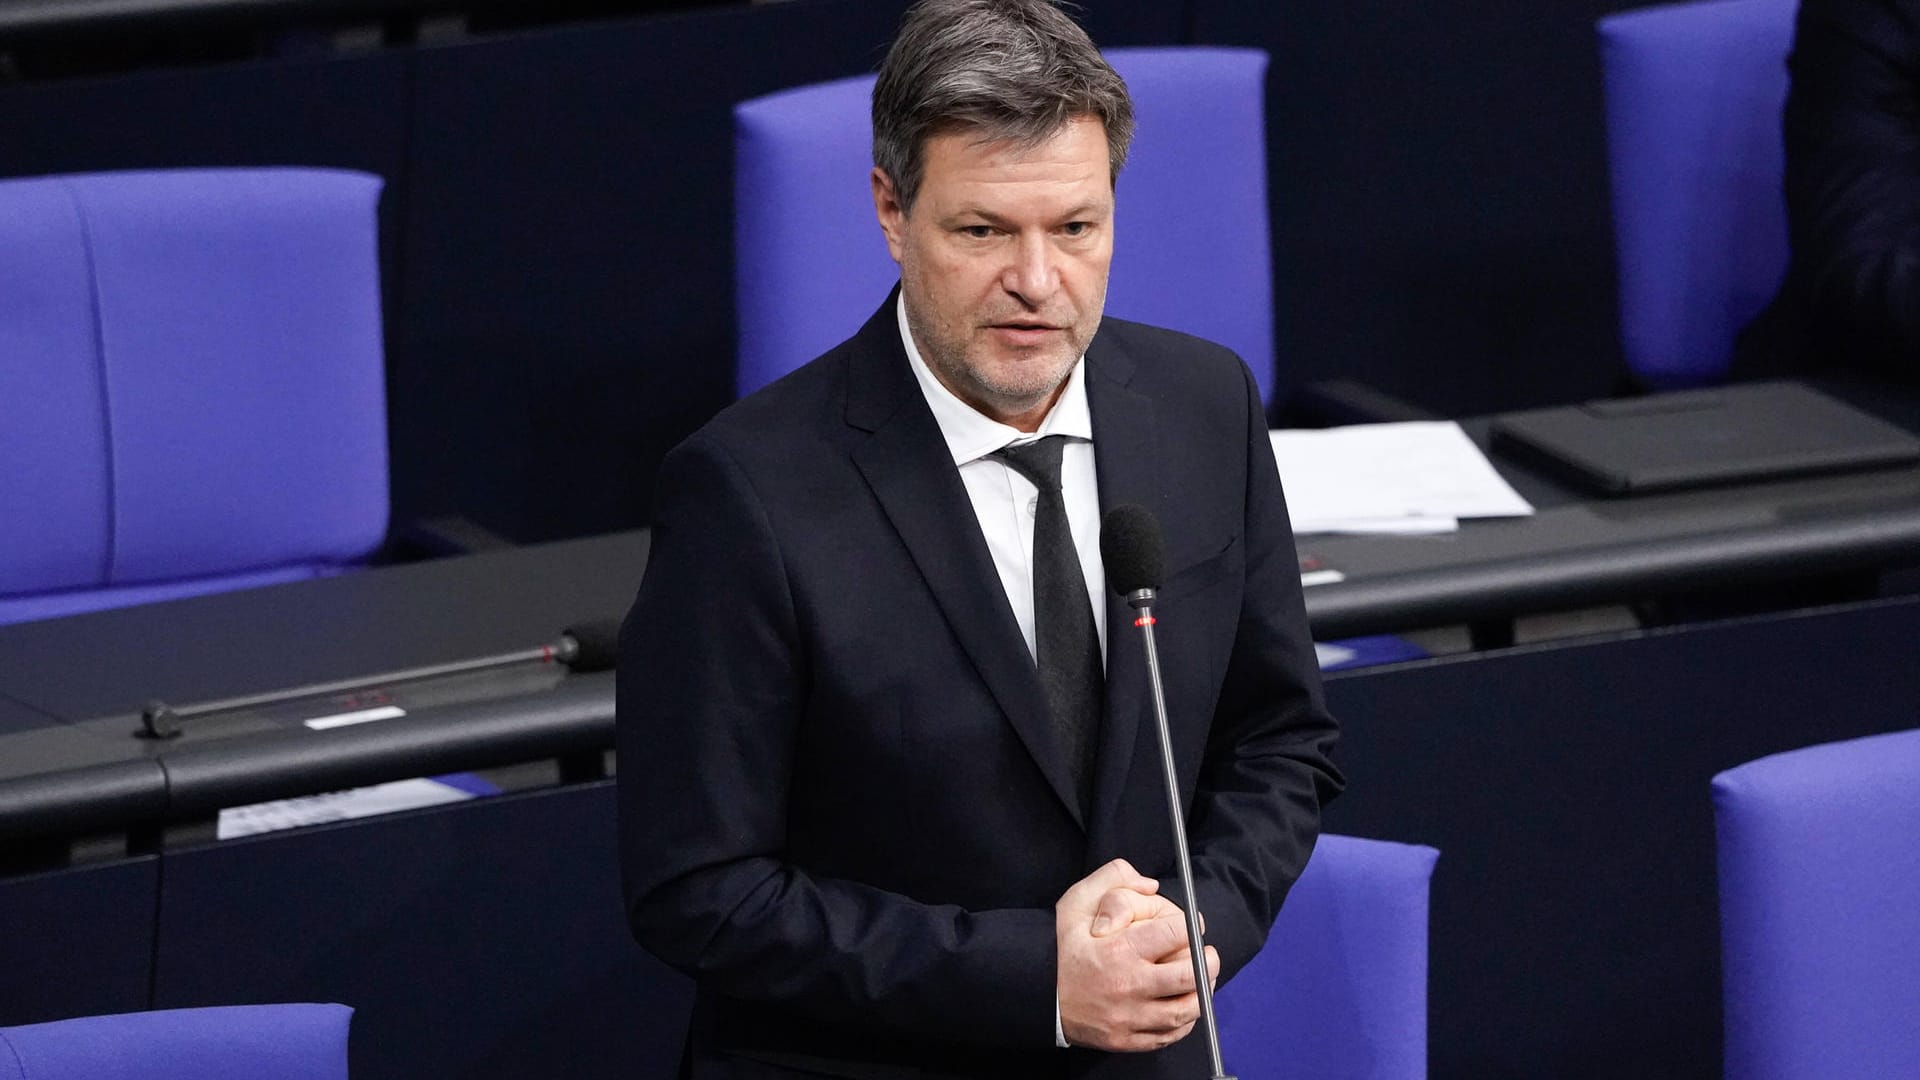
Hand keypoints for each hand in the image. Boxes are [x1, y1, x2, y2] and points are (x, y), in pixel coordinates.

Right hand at [1056, 859, 1221, 1051]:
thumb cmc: (1058, 947)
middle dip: (1207, 961)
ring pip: (1184, 1011)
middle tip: (1207, 954)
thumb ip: (1112, 879)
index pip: (1175, 934)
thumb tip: (1151, 885)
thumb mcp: (1076, 902)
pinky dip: (1183, 1022)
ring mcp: (1128, 1017)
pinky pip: (1168, 1035)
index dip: (1189, 926)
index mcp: (1119, 950)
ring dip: (1200, 993)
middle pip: (1189, 976)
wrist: (1032, 993)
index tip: (1189, 926)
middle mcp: (1128, 985)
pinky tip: (1181, 1006)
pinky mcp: (1126, 1040)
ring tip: (1200, 980)